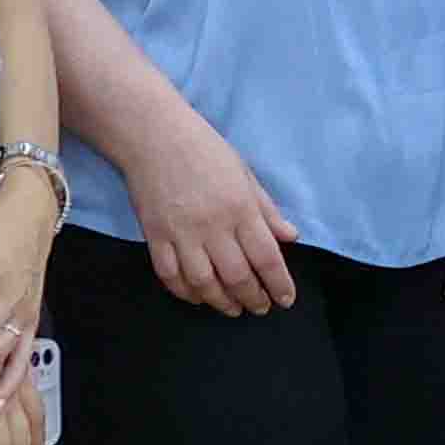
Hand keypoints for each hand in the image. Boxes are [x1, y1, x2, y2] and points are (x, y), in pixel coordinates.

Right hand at [124, 99, 294, 315]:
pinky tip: (197, 297)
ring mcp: (181, 233)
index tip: (285, 300)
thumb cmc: (205, 150)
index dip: (279, 284)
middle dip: (252, 298)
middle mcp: (213, 226)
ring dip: (221, 302)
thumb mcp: (245, 174)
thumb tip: (291, 237)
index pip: (266, 257)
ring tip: (232, 308)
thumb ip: (267, 210)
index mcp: (240, 208)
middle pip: (237, 276)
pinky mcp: (155, 236)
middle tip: (260, 307)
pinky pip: (170, 275)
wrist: (154, 135)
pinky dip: (185, 292)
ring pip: (204, 283)